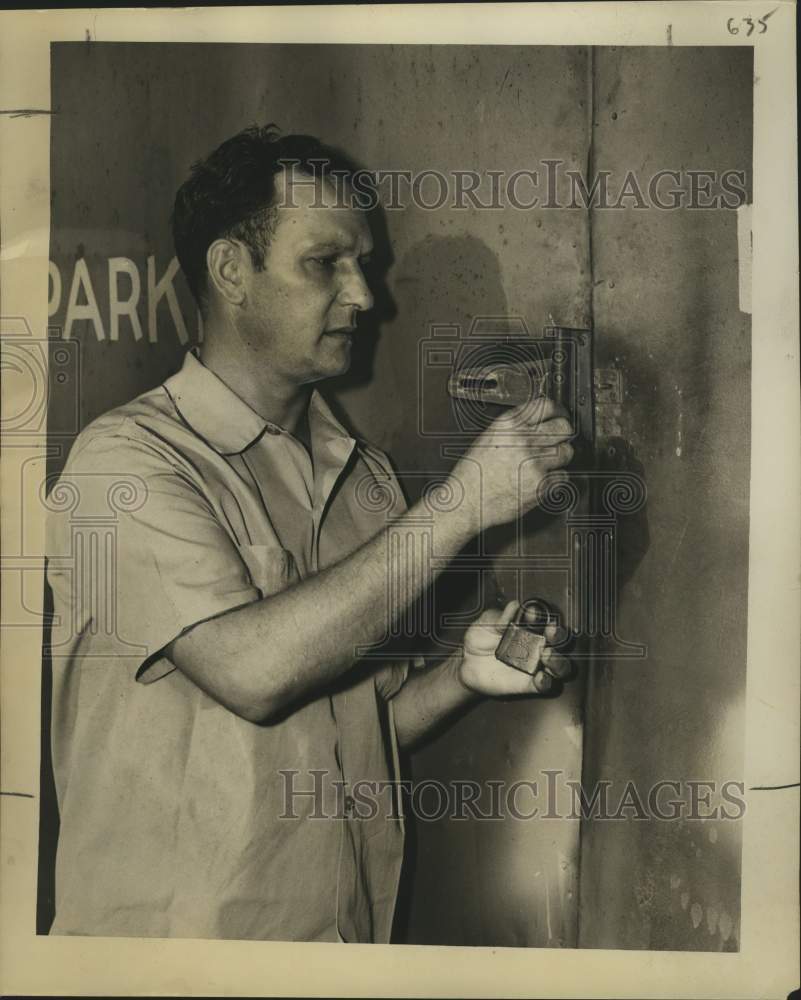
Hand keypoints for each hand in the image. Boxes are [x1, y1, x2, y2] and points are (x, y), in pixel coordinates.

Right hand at [448, 398, 574, 534]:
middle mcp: (523, 440)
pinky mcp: (541, 484)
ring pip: (566, 452)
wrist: (465, 502)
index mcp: (508, 425)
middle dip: (565, 433)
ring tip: (549, 462)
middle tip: (561, 438)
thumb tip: (537, 422)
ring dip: (561, 456)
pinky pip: (562, 477)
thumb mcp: (488, 439)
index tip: (560, 416)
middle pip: (563, 427)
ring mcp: (534, 463)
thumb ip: (514, 428)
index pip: (546, 406)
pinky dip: (556, 479)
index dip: (558, 411)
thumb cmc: (472, 475)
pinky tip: (541, 479)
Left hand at [458, 600, 572, 697]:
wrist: (468, 663)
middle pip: (560, 642)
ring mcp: (536, 665)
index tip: (532, 613)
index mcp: (530, 627)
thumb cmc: (480, 639)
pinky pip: (546, 685)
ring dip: (558, 660)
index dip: (542, 616)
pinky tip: (540, 677)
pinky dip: (547, 682)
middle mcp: (538, 645)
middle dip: (559, 636)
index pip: (544, 619)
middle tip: (551, 632)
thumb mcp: (486, 624)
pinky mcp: (530, 684)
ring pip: (561, 665)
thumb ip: (500, 617)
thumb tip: (514, 606)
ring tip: (547, 655)